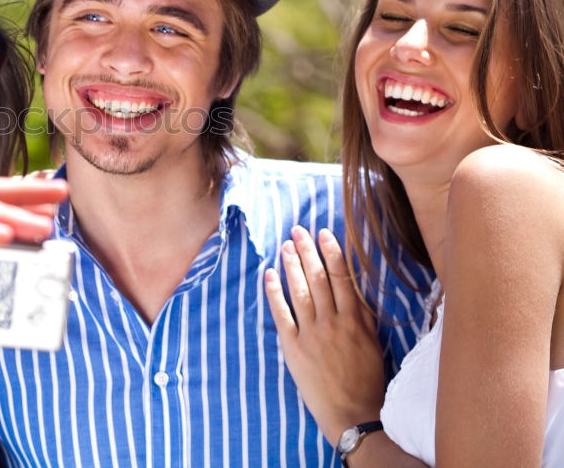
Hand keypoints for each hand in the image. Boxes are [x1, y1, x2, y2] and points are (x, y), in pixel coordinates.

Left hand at [264, 226, 384, 444]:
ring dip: (291, 265)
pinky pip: (281, 314)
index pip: (342, 278)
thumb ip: (362, 313)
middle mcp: (333, 323)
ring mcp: (311, 334)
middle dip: (307, 251)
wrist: (352, 413)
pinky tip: (269, 274)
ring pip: (300, 292)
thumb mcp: (373, 341)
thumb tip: (353, 284)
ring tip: (285, 245)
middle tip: (298, 230)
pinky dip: (274, 293)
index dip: (331, 252)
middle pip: (318, 279)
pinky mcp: (293, 347)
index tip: (323, 233)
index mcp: (355, 320)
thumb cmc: (366, 378)